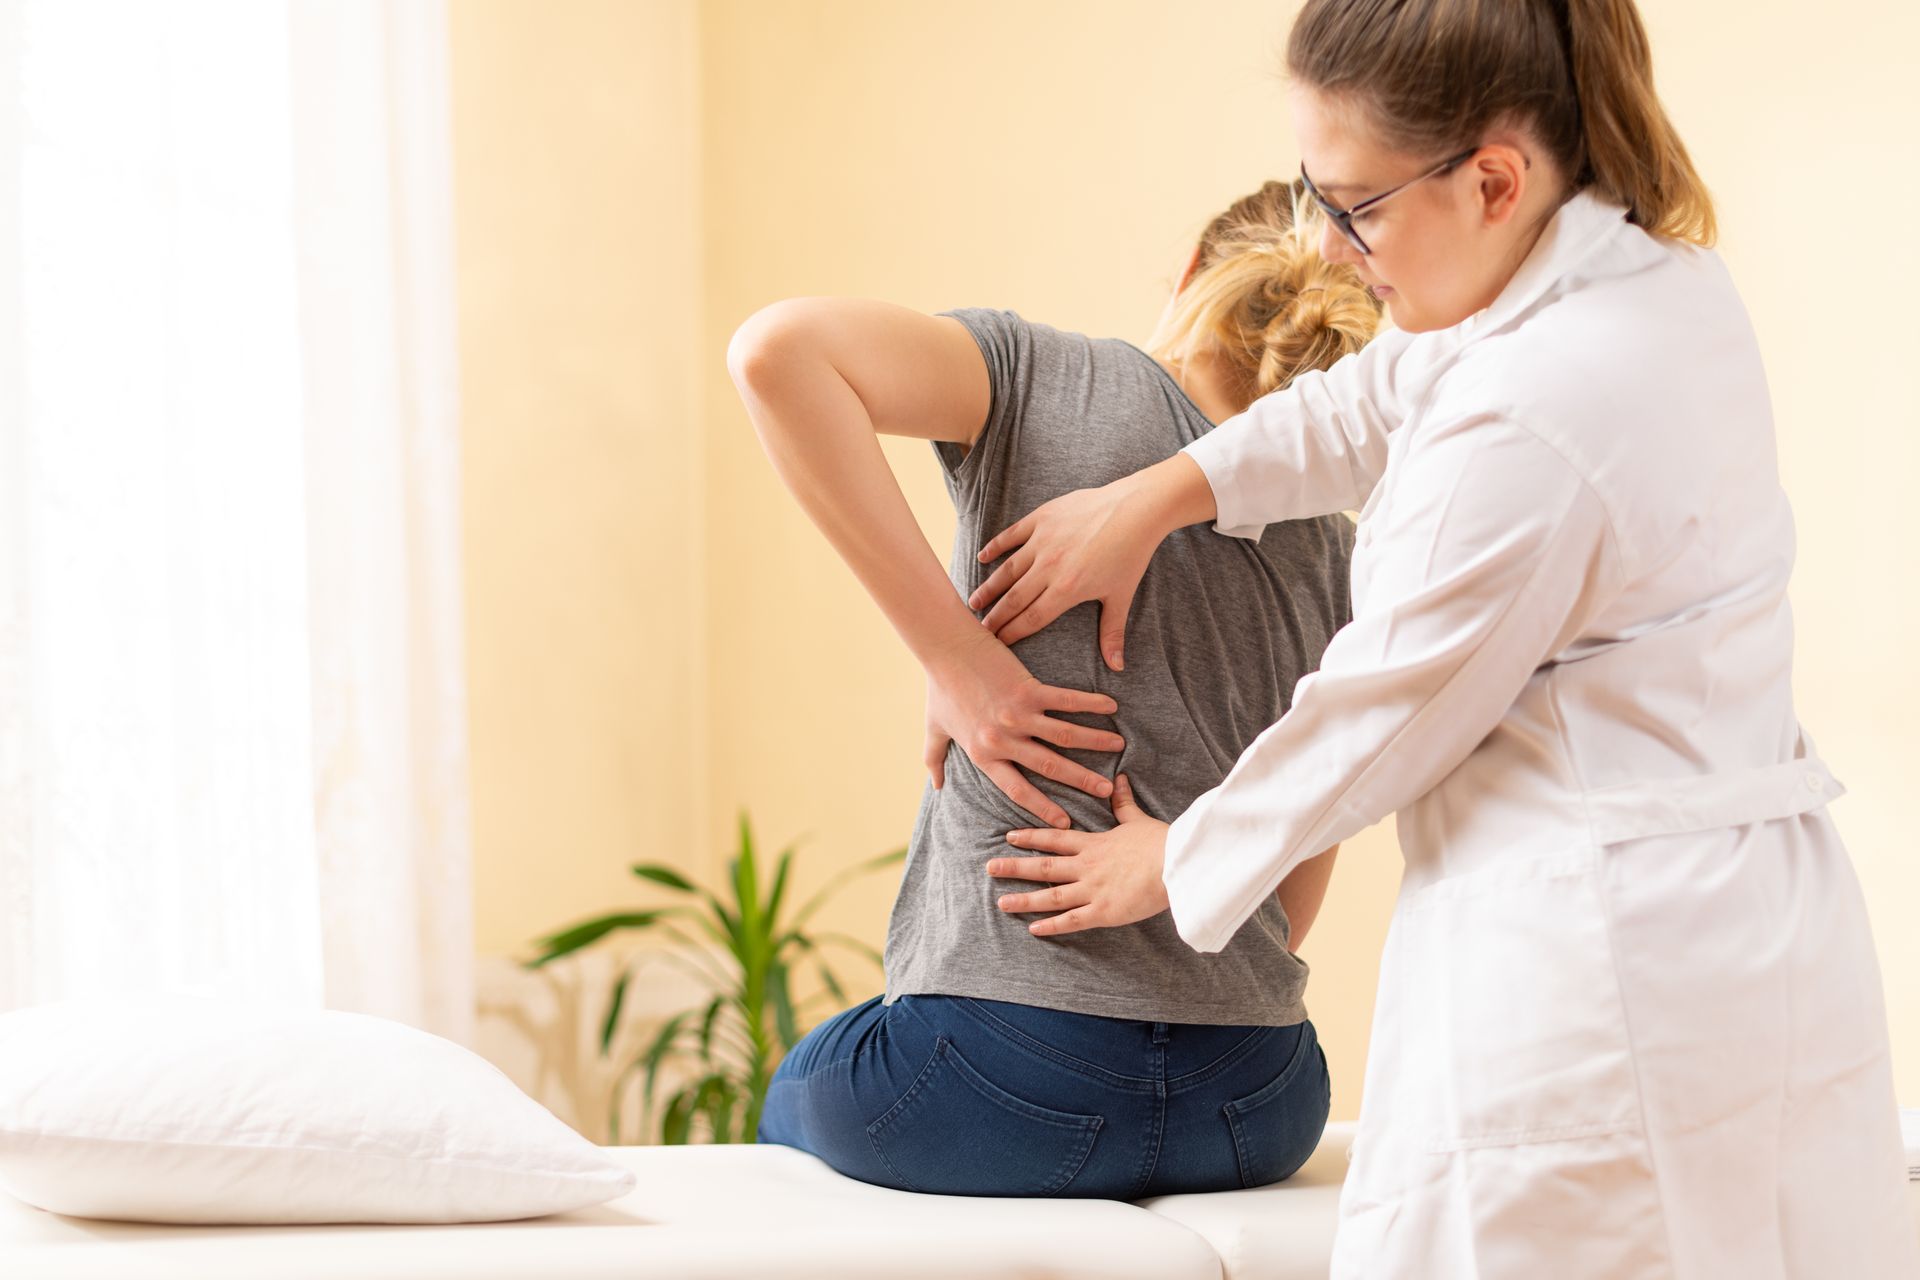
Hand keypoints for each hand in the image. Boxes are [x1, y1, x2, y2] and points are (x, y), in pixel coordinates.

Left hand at [925, 625, 1124, 828]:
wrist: (945, 648)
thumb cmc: (939, 687)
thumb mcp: (934, 729)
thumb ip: (934, 760)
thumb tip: (937, 785)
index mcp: (983, 754)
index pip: (1018, 790)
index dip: (1043, 808)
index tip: (1065, 823)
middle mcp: (1003, 740)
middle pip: (1050, 767)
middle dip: (1081, 781)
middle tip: (1105, 792)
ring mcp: (1017, 715)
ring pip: (1065, 735)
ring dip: (1095, 742)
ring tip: (1119, 746)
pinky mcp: (1027, 689)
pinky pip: (1066, 700)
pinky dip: (1090, 704)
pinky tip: (1111, 707)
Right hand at [970, 476, 1167, 670]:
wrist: (1135, 510)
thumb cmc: (1130, 555)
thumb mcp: (1121, 596)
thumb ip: (1112, 632)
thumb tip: (1117, 667)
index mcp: (1067, 590)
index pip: (1032, 619)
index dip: (1012, 633)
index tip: (997, 643)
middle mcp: (1049, 567)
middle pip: (1014, 598)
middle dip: (995, 617)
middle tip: (979, 629)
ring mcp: (1043, 541)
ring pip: (1008, 570)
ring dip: (990, 587)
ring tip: (973, 602)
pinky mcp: (1042, 519)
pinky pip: (1011, 535)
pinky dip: (996, 547)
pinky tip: (982, 558)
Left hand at [987, 774, 1169, 935]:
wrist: (1177, 863)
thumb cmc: (1161, 842)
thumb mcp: (1137, 819)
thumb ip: (1123, 803)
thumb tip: (1119, 780)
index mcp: (1094, 844)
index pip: (1054, 839)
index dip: (1030, 838)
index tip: (1009, 837)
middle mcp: (1086, 866)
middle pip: (1043, 866)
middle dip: (1015, 866)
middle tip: (989, 868)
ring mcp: (1092, 890)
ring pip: (1051, 895)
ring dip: (1024, 899)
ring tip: (1001, 902)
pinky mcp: (1104, 911)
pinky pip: (1072, 920)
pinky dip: (1051, 925)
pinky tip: (1033, 929)